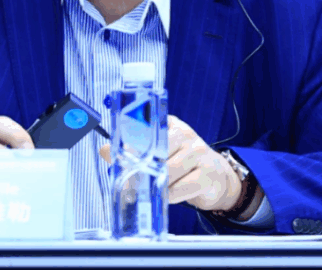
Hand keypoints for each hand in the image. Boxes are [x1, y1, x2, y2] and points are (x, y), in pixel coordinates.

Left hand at [99, 114, 241, 211]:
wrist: (216, 178)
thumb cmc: (182, 164)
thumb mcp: (160, 152)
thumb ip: (133, 151)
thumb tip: (105, 149)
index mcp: (170, 125)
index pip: (146, 129)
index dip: (131, 145)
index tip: (120, 156)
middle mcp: (186, 134)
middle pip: (156, 153)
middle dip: (143, 170)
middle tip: (134, 182)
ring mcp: (199, 153)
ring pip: (168, 172)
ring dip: (157, 185)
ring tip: (154, 190)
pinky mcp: (207, 174)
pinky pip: (180, 189)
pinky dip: (170, 196)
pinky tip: (170, 195)